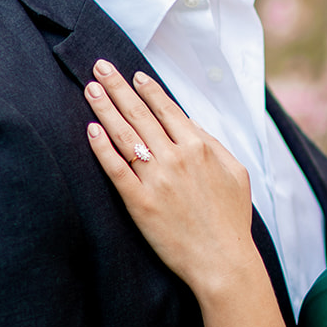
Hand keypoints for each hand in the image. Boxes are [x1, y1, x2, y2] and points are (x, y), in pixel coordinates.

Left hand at [85, 62, 253, 292]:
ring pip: (125, 135)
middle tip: (100, 66)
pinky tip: (91, 129)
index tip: (134, 75)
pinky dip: (102, 147)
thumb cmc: (231, 220)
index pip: (167, 109)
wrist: (223, 261)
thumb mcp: (235, 173)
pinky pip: (115, 169)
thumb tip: (191, 125)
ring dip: (105, 108)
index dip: (148, 90)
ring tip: (90, 88)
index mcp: (200, 147)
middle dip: (118, 87)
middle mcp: (176, 158)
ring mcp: (156, 180)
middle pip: (140, 114)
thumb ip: (213, 144)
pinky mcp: (140, 203)